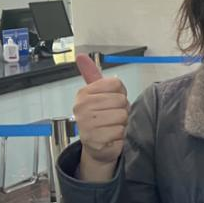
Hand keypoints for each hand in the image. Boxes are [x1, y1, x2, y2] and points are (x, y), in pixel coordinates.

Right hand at [74, 54, 128, 180]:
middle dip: (122, 110)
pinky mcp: (96, 142)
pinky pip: (121, 133)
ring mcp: (87, 126)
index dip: (120, 94)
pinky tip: (112, 138)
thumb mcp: (97, 94)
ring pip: (122, 116)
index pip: (116, 84)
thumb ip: (92, 75)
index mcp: (83, 94)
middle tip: (113, 117)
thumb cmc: (101, 118)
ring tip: (112, 127)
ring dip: (123, 124)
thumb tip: (80, 55)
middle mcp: (82, 108)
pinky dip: (121, 137)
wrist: (97, 147)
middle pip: (121, 101)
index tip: (111, 102)